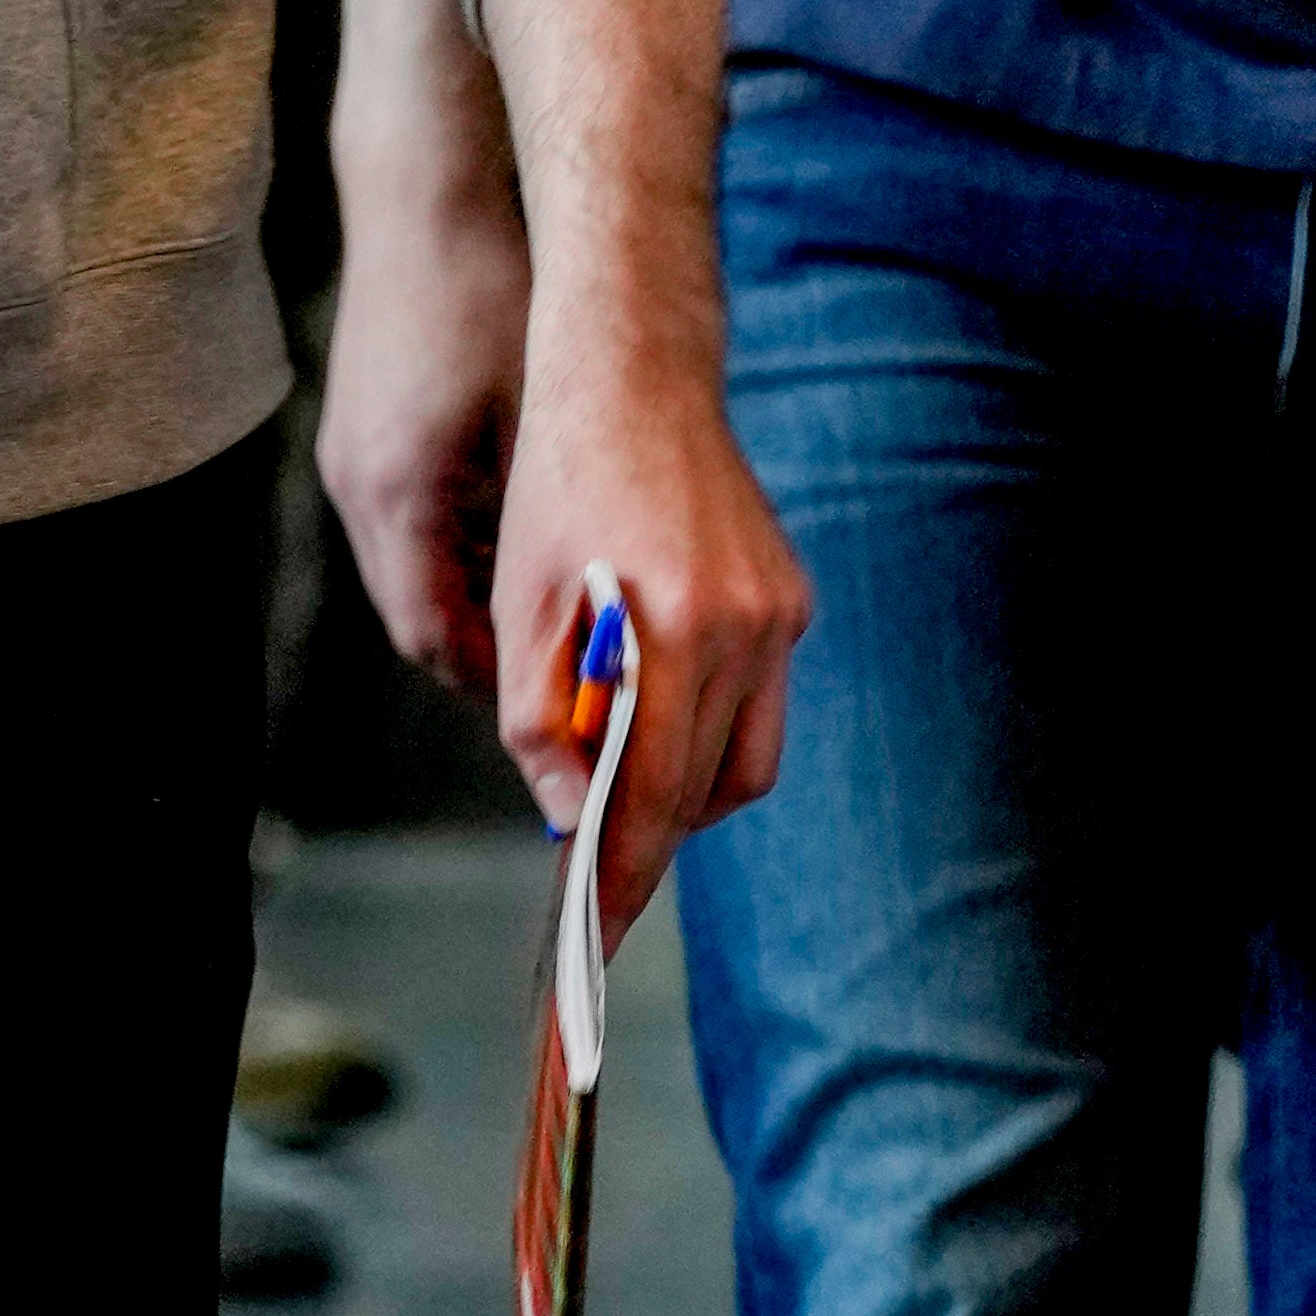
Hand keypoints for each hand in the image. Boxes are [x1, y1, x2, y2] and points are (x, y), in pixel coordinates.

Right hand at [312, 169, 529, 702]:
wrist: (426, 186)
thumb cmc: (497, 286)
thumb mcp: (544, 405)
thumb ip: (558, 508)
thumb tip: (606, 596)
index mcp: (402, 495)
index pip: (437, 640)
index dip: (503, 681)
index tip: (567, 699)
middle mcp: (360, 487)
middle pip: (418, 617)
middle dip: (492, 652)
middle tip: (572, 668)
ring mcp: (352, 460)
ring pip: (410, 573)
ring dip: (475, 598)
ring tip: (557, 609)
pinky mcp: (361, 432)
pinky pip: (404, 524)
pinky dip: (456, 546)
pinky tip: (522, 528)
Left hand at [489, 294, 804, 948]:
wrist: (633, 380)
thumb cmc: (560, 493)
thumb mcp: (524, 612)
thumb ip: (544, 728)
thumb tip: (571, 821)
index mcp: (675, 632)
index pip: (653, 801)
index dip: (622, 879)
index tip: (597, 935)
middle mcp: (747, 629)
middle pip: (704, 792)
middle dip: (648, 840)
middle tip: (593, 870)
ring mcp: (780, 614)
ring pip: (745, 761)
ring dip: (685, 792)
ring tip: (620, 782)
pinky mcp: (791, 599)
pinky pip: (760, 705)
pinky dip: (711, 732)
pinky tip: (658, 711)